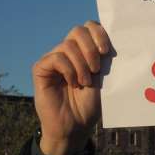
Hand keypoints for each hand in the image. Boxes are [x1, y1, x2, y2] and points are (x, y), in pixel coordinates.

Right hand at [33, 21, 111, 154]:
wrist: (76, 126)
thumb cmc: (91, 105)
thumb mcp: (103, 78)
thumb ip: (104, 57)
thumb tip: (113, 38)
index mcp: (84, 51)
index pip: (90, 27)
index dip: (99, 33)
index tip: (107, 51)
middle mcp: (68, 52)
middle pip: (78, 30)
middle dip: (91, 48)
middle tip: (96, 69)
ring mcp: (53, 59)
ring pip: (68, 45)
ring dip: (81, 65)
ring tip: (85, 82)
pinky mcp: (41, 69)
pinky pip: (56, 58)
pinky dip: (68, 70)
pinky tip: (72, 83)